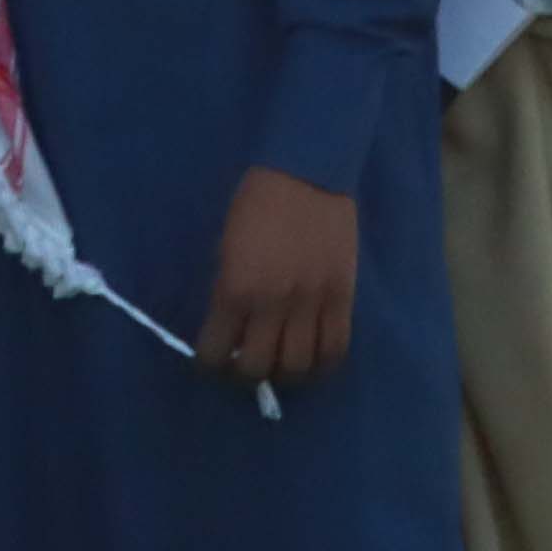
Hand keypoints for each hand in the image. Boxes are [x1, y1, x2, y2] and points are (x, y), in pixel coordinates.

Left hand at [197, 163, 359, 390]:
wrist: (306, 174)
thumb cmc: (255, 202)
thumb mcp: (225, 245)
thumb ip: (228, 288)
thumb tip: (229, 325)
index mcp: (236, 288)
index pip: (217, 349)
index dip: (209, 363)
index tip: (209, 362)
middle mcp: (273, 304)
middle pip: (259, 367)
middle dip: (244, 375)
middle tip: (242, 368)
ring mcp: (312, 304)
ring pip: (300, 367)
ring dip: (284, 375)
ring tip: (278, 368)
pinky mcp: (343, 299)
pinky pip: (336, 349)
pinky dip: (322, 364)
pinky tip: (311, 361)